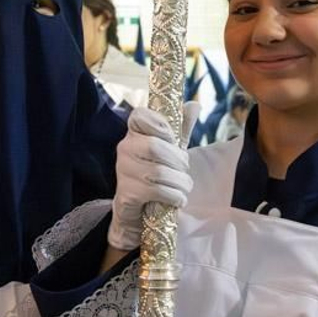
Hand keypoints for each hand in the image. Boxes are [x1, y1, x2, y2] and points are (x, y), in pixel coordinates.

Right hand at [109, 108, 191, 251]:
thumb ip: (181, 128)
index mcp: (134, 133)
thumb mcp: (171, 150)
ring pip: (158, 171)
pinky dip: (174, 196)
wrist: (137, 211)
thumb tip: (195, 104)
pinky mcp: (127, 194)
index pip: (139, 116)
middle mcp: (124, 149)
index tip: (172, 138)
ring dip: (180, 182)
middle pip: (155, 147)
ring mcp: (123, 172)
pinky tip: (178, 199)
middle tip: (185, 170)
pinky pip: (156, 191)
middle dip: (178, 160)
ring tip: (184, 187)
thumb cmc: (156, 174)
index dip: (160, 124)